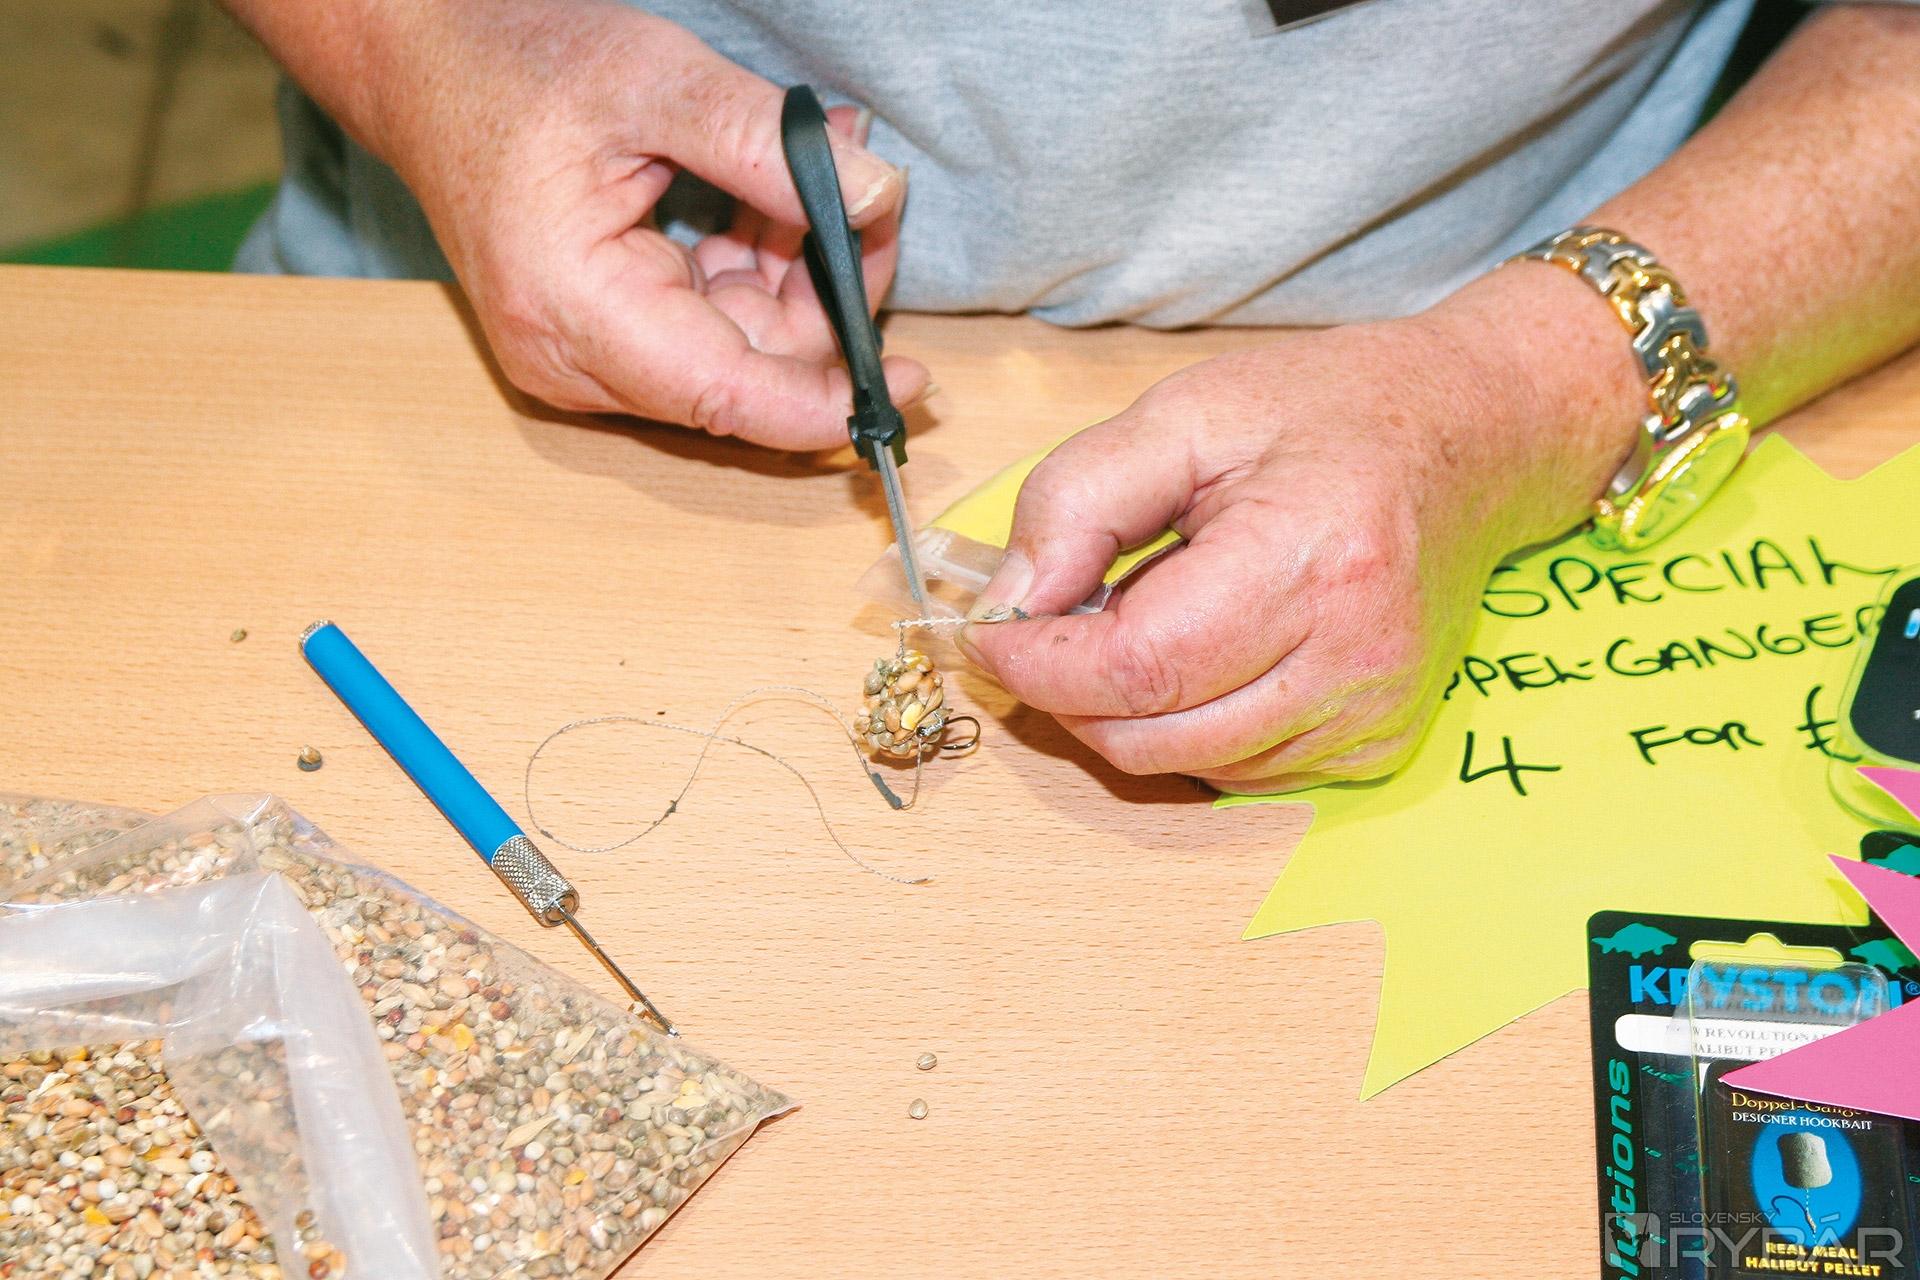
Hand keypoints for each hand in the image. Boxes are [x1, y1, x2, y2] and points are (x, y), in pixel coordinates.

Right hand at [372, 0, 925, 445]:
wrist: (423, 62)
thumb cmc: (515, 65)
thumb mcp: (653, 80)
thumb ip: (768, 147)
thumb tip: (878, 200)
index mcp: (576, 313)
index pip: (729, 400)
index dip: (829, 400)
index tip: (910, 378)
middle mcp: (577, 361)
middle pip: (748, 374)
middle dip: (828, 298)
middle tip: (875, 199)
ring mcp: (588, 354)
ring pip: (740, 346)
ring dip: (801, 268)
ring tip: (830, 163)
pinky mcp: (606, 333)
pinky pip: (711, 319)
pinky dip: (760, 260)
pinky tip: (786, 190)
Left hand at [958, 268, 1641, 791]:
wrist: (1472, 439)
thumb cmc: (1328, 413)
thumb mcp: (1184, 412)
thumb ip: (1077, 499)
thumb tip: (1011, 599)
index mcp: (1309, 558)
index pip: (1135, 667)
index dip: (1038, 663)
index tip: (988, 628)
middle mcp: (1353, 654)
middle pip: (1149, 734)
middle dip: (1067, 692)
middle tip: (1046, 621)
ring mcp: (1373, 712)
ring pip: (1183, 765)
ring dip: (1124, 711)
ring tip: (1138, 617)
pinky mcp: (1378, 745)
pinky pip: (1235, 770)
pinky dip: (1184, 726)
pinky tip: (1199, 650)